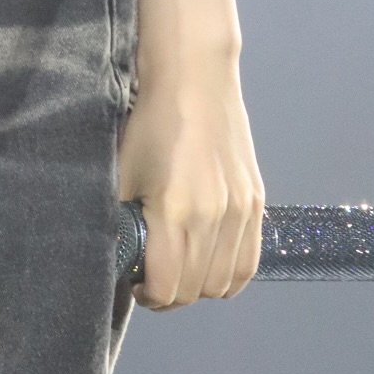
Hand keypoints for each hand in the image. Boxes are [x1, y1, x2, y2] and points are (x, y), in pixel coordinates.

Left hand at [117, 55, 263, 308]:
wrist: (194, 78)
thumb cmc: (150, 121)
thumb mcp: (123, 172)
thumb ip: (121, 221)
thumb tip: (117, 257)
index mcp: (175, 211)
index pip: (167, 288)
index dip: (148, 295)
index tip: (136, 283)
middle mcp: (214, 217)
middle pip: (194, 291)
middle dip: (170, 294)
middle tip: (154, 276)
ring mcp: (240, 211)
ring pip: (223, 283)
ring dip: (198, 287)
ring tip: (180, 268)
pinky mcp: (256, 202)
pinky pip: (247, 263)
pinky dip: (228, 275)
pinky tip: (208, 262)